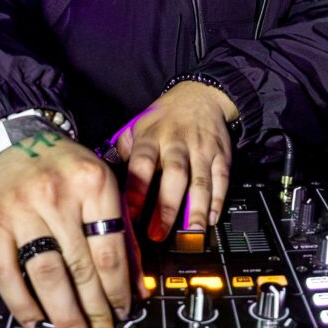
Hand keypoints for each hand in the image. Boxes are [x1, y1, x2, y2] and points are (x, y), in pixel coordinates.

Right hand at [0, 128, 133, 327]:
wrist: (13, 140)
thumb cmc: (64, 167)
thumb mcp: (101, 183)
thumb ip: (120, 231)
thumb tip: (135, 288)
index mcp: (92, 183)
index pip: (110, 248)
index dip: (118, 290)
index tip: (123, 317)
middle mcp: (56, 196)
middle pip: (80, 268)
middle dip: (94, 315)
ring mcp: (21, 211)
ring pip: (46, 275)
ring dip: (64, 318)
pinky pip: (8, 274)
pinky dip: (23, 305)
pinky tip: (37, 325)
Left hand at [113, 81, 237, 241]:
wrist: (201, 95)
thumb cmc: (165, 117)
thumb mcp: (138, 125)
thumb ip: (123, 150)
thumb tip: (105, 174)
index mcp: (152, 137)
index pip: (142, 164)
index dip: (137, 189)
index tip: (132, 213)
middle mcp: (178, 143)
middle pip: (174, 175)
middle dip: (166, 207)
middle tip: (158, 233)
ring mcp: (202, 150)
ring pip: (200, 181)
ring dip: (196, 209)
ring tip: (192, 233)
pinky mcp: (221, 155)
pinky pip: (221, 179)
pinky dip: (218, 199)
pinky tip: (212, 218)